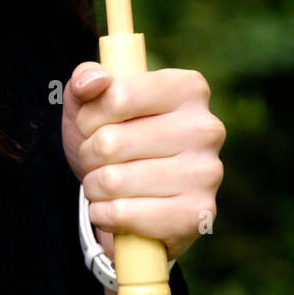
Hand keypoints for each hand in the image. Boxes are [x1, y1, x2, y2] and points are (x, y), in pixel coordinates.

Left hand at [61, 62, 225, 263]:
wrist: (136, 200)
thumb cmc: (114, 138)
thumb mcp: (93, 102)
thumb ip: (86, 79)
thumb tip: (91, 81)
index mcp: (188, 88)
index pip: (117, 97)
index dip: (89, 117)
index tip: (92, 125)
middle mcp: (206, 127)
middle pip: (110, 141)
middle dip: (89, 154)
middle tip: (97, 159)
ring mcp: (207, 173)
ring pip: (113, 180)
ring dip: (94, 186)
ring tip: (104, 184)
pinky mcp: (198, 215)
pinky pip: (124, 214)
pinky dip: (104, 215)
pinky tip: (112, 210)